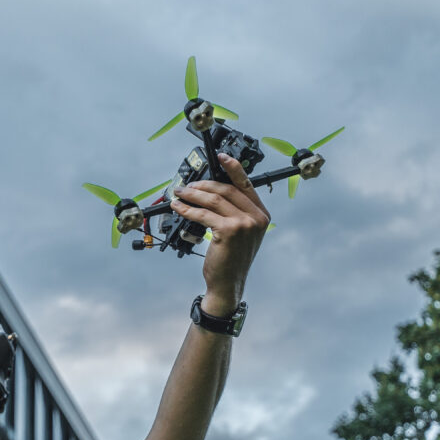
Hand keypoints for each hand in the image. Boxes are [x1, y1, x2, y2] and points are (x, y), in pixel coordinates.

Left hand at [170, 153, 270, 315]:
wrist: (228, 283)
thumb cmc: (231, 259)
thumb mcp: (241, 233)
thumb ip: (235, 212)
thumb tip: (212, 191)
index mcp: (261, 214)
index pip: (245, 184)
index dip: (232, 168)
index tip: (221, 157)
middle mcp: (256, 217)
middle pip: (226, 189)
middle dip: (202, 184)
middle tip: (187, 185)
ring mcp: (244, 224)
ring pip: (213, 199)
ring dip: (192, 194)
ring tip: (179, 194)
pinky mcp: (229, 231)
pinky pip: (203, 214)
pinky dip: (188, 209)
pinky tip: (179, 208)